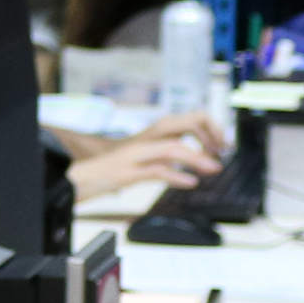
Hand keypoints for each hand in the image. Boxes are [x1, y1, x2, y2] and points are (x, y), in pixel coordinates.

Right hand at [63, 112, 225, 201]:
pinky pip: (155, 170)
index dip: (208, 128)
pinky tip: (190, 182)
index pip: (185, 120)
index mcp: (150, 136)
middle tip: (222, 152)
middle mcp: (144, 141)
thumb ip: (164, 158)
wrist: (80, 179)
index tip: (221, 145)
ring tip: (214, 169)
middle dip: (207, 135)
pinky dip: (176, 175)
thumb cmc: (111, 172)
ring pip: (171, 148)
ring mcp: (135, 155)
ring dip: (196, 157)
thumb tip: (190, 164)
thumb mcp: (143, 161)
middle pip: (181, 126)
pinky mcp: (127, 172)